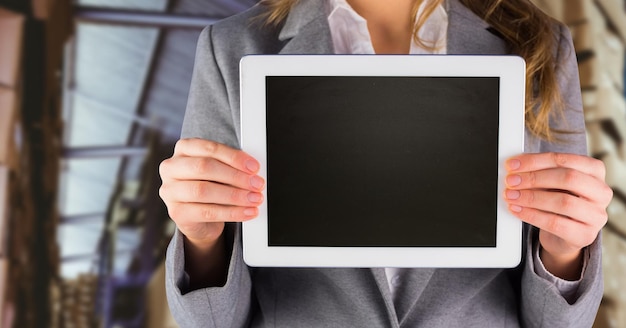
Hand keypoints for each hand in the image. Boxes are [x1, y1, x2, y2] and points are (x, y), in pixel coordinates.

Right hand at [159, 138, 264, 246]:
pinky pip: (207, 212)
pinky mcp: (176, 212)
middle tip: (257, 184)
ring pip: (204, 191)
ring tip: (254, 199)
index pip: (209, 148)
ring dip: (235, 195)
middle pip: (204, 168)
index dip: (234, 157)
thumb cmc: (211, 186)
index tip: (254, 167)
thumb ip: (231, 166)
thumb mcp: (220, 171)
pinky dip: (232, 213)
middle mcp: (171, 168)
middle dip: (235, 176)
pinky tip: (247, 212)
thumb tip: (253, 172)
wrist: (199, 218)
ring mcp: (170, 191)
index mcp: (183, 149)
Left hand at [503, 153, 611, 279]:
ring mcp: (596, 215)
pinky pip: (555, 224)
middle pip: (569, 178)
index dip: (536, 161)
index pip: (566, 160)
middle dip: (534, 178)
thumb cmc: (558, 201)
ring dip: (532, 197)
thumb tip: (515, 167)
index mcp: (595, 171)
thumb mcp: (551, 183)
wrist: (562, 235)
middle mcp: (601, 192)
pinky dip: (532, 215)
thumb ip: (539, 172)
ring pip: (564, 202)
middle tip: (511, 181)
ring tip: (511, 196)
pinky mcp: (585, 235)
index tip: (513, 164)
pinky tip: (517, 210)